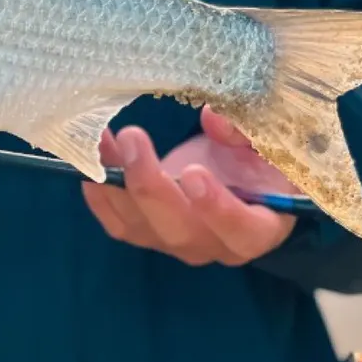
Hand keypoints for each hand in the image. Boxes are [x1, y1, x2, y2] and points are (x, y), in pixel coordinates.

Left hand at [81, 107, 296, 264]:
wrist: (241, 179)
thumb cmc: (260, 162)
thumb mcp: (268, 145)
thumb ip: (247, 133)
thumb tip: (215, 117)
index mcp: (259, 227)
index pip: (242, 231)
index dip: (218, 209)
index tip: (195, 173)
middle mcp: (215, 245)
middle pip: (179, 230)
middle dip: (150, 185)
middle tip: (134, 138)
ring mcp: (176, 242)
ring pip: (140, 226)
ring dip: (115, 182)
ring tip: (102, 137)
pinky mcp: (148, 233)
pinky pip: (118, 223)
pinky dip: (100, 194)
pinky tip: (93, 159)